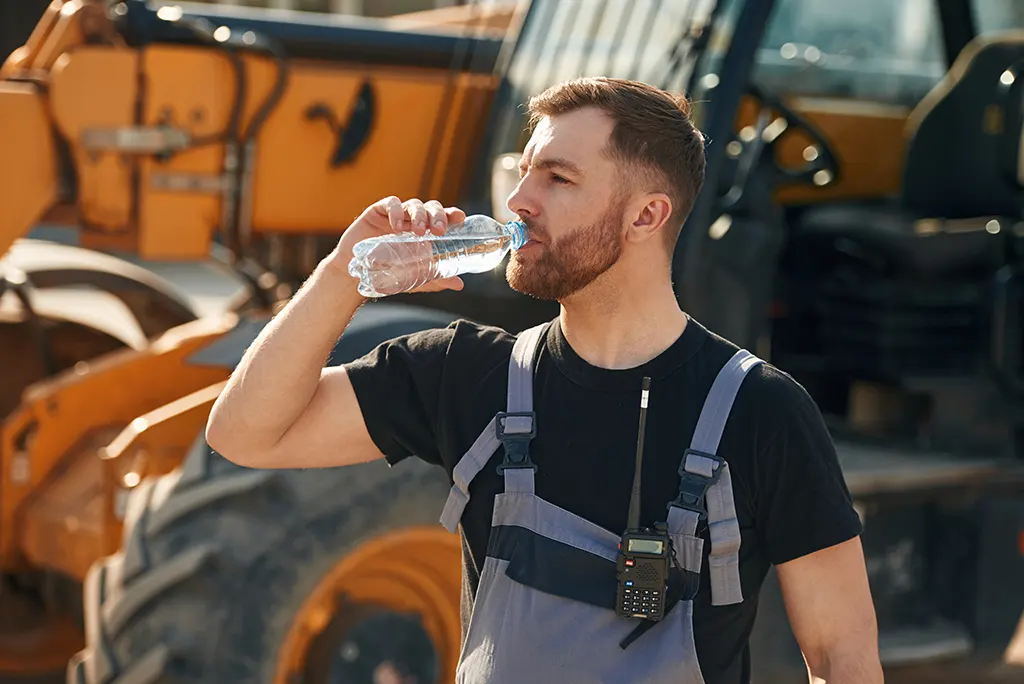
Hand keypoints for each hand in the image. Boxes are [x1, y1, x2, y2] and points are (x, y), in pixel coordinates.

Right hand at [330, 196, 467, 293]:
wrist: (355, 277)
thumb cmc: (387, 274)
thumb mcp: (415, 279)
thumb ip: (436, 279)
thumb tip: (459, 285)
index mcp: (426, 233)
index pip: (443, 218)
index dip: (452, 214)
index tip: (460, 218)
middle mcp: (413, 221)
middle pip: (431, 207)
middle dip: (438, 215)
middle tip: (439, 230)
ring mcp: (396, 215)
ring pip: (413, 204)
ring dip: (419, 215)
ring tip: (419, 231)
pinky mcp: (378, 211)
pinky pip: (390, 203)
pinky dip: (395, 211)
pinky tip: (396, 226)